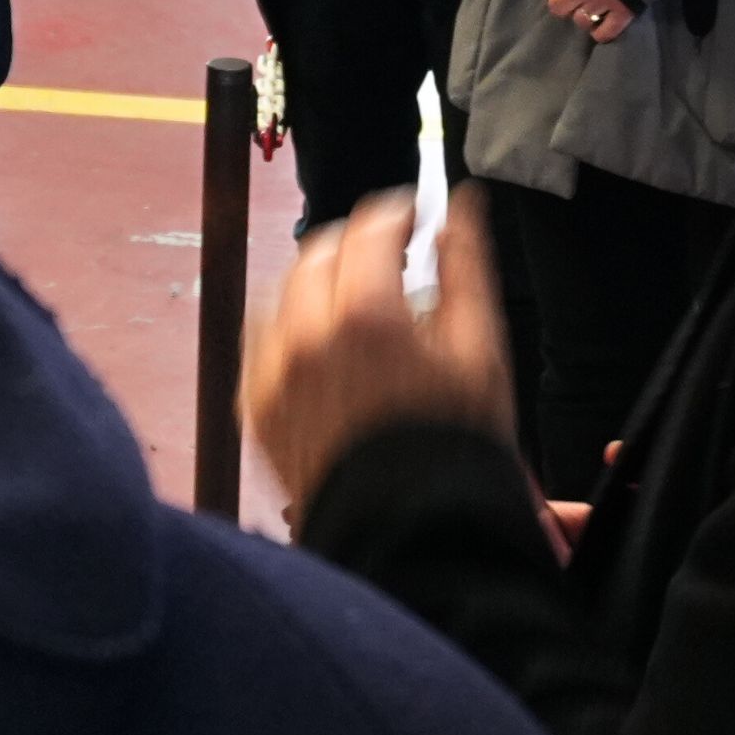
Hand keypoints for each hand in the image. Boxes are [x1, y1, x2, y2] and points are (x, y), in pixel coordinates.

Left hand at [241, 186, 519, 506]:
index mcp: (366, 315)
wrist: (411, 529)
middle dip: (356, 242)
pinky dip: (288, 324)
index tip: (415, 216)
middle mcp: (306, 336)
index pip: (370, 226)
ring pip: (282, 289)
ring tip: (355, 297)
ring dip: (318, 279)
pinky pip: (260, 338)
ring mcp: (271, 372)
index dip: (398, 211)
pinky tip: (321, 338)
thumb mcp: (481, 348)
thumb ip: (466, 265)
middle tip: (389, 254)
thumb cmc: (454, 443)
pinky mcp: (253, 405)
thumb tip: (462, 206)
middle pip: (319, 250)